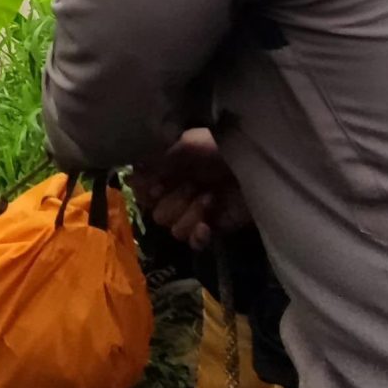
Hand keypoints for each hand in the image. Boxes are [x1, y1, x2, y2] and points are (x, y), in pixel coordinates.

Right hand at [133, 128, 246, 250]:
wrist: (257, 163)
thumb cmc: (221, 147)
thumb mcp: (185, 144)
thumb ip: (156, 161)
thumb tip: (131, 177)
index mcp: (167, 171)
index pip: (140, 191)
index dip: (146, 191)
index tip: (158, 184)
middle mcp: (176, 192)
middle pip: (155, 214)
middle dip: (174, 200)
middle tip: (194, 184)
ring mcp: (194, 212)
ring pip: (173, 229)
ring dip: (191, 213)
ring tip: (210, 198)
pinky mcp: (213, 227)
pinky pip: (193, 242)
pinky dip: (198, 235)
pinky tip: (208, 224)